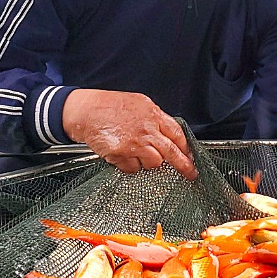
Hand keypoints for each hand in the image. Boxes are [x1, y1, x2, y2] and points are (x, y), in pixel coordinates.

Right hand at [61, 89, 196, 179]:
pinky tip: (123, 154)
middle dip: (184, 166)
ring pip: (154, 163)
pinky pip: (134, 169)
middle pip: (171, 152)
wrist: (86, 111)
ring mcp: (135, 143)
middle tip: (190, 174)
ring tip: (136, 152)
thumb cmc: (109, 105)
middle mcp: (146, 130)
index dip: (186, 147)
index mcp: (153, 115)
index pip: (177, 134)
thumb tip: (167, 134)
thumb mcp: (139, 103)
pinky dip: (130, 165)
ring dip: (148, 162)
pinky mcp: (122, 155)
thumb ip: (154, 119)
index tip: (190, 156)